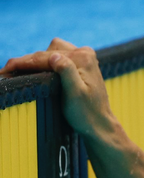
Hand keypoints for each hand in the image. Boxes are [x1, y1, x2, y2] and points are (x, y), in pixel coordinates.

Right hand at [0, 38, 114, 137]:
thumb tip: (53, 56)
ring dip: (35, 62)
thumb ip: (66, 72)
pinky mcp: (80, 64)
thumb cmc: (86, 113)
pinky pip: (56, 58)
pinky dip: (43, 64)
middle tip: (5, 73)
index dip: (22, 63)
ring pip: (49, 53)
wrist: (99, 124)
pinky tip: (32, 71)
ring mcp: (83, 57)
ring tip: (16, 72)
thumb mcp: (75, 94)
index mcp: (83, 58)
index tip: (4, 71)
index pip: (45, 57)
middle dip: (26, 62)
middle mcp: (84, 53)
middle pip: (46, 53)